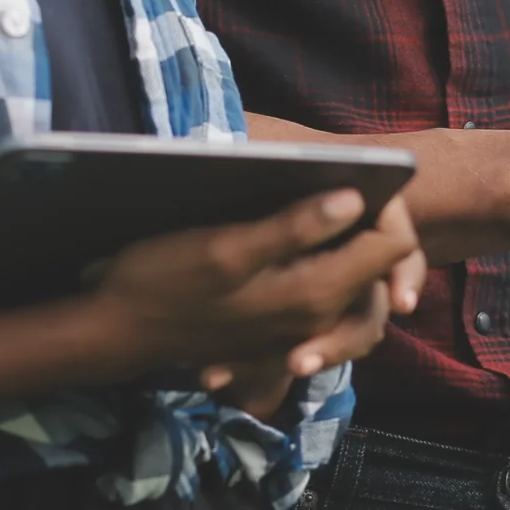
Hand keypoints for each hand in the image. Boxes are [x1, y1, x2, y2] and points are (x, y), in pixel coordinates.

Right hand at [98, 190, 423, 384]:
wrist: (117, 333)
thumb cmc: (162, 281)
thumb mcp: (224, 247)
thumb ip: (293, 228)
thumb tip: (353, 199)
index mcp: (316, 292)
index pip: (393, 245)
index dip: (383, 205)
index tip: (352, 176)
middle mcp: (319, 317)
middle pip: (380, 264)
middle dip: (368, 221)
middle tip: (330, 183)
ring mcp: (300, 329)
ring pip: (354, 283)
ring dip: (343, 244)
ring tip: (308, 205)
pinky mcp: (278, 331)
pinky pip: (321, 298)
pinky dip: (314, 268)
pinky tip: (280, 241)